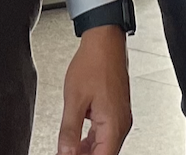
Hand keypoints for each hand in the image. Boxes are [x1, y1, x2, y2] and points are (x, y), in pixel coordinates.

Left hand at [57, 25, 131, 154]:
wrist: (105, 41)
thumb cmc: (94, 63)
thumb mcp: (74, 100)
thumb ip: (69, 132)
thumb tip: (65, 154)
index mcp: (113, 124)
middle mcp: (121, 123)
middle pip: (104, 154)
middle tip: (65, 154)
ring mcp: (120, 117)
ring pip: (104, 146)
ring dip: (86, 153)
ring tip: (67, 152)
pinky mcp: (116, 111)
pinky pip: (104, 134)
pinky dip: (90, 142)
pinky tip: (77, 143)